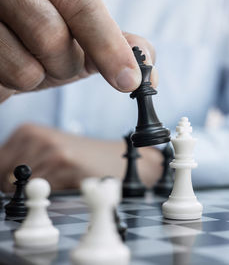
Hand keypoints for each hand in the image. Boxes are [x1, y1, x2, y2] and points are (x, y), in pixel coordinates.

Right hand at [0, 0, 157, 102]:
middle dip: (63, 64)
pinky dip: (11, 84)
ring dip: (37, 77)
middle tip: (55, 60)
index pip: (83, 6)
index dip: (108, 46)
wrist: (1, 47)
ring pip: (26, 69)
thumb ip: (118, 45)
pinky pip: (4, 82)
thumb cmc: (45, 37)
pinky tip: (5, 65)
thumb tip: (149, 72)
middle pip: (51, 37)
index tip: (129, 81)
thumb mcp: (85, 37)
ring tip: (26, 59)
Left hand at [0, 124, 162, 191]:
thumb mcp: (47, 154)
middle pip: (3, 177)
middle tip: (50, 184)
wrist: (119, 159)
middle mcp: (35, 136)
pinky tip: (71, 183)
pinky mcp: (65, 162)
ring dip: (40, 194)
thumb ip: (20, 166)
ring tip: (64, 181)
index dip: (4, 181)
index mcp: (27, 131)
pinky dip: (55, 195)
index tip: (21, 186)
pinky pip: (43, 191)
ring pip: (22, 187)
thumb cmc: (83, 160)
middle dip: (19, 190)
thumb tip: (2, 186)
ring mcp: (50, 148)